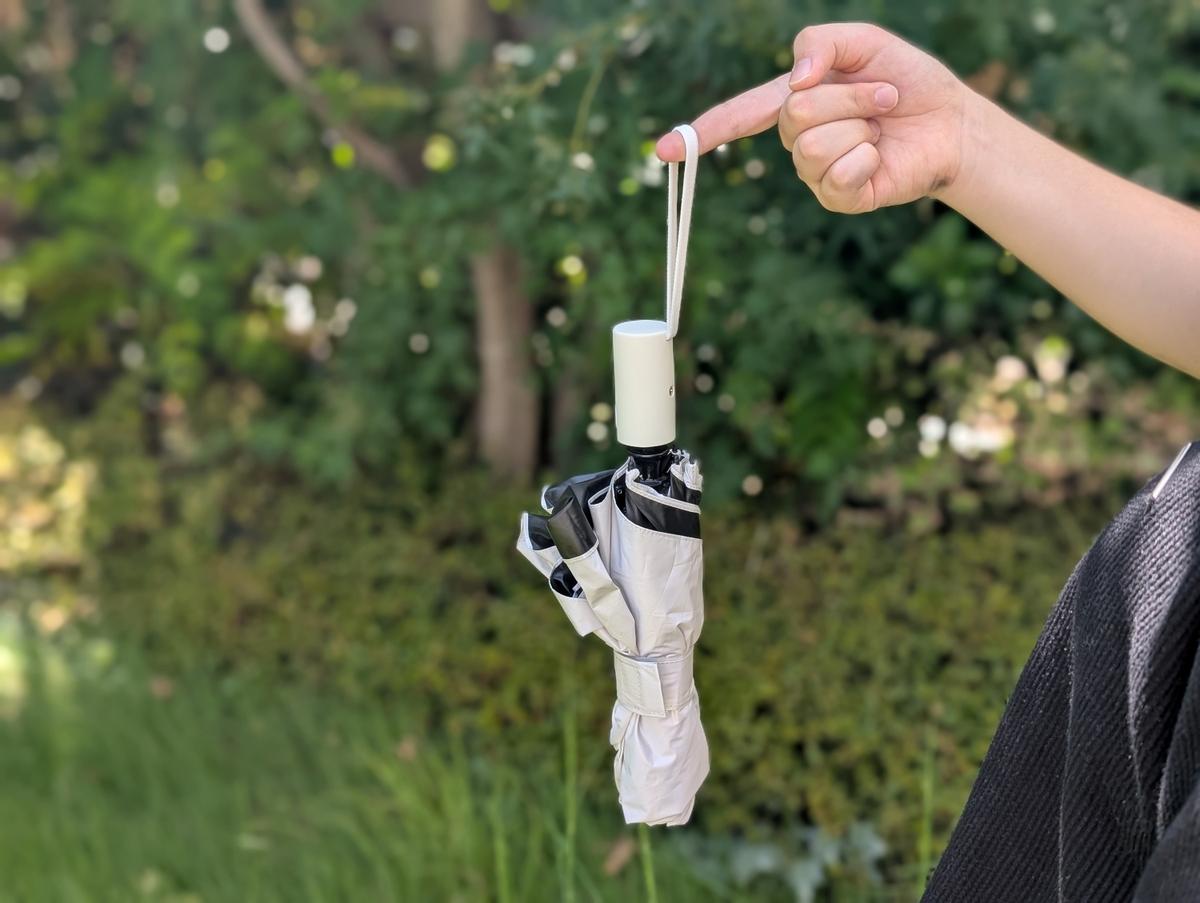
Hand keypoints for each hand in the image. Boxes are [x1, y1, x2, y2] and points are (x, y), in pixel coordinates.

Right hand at [656, 23, 968, 213]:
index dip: (702, 133)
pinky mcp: (839, 198)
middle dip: (846, 97)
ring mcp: (816, 173)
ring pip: (814, 146)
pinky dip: (867, 157)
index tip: (663, 151)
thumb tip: (797, 77)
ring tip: (881, 124)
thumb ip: (820, 41)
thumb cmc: (906, 81)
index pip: (739, 115)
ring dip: (860, 125)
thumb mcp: (863, 41)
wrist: (951, 121)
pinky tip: (880, 157)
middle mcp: (797, 140)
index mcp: (793, 102)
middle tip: (880, 97)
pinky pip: (838, 175)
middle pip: (794, 116)